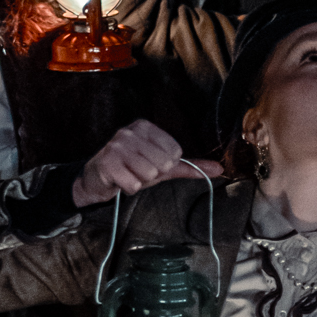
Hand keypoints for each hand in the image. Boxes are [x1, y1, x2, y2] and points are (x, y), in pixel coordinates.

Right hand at [71, 119, 221, 206]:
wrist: (97, 178)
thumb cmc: (132, 169)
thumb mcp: (163, 166)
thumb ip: (190, 166)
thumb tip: (220, 169)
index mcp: (145, 127)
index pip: (175, 152)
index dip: (166, 165)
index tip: (151, 163)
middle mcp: (130, 132)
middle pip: (163, 163)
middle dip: (152, 174)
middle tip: (138, 171)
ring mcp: (117, 146)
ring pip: (148, 174)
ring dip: (140, 181)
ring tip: (129, 175)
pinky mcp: (107, 163)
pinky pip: (133, 184)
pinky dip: (129, 188)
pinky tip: (120, 181)